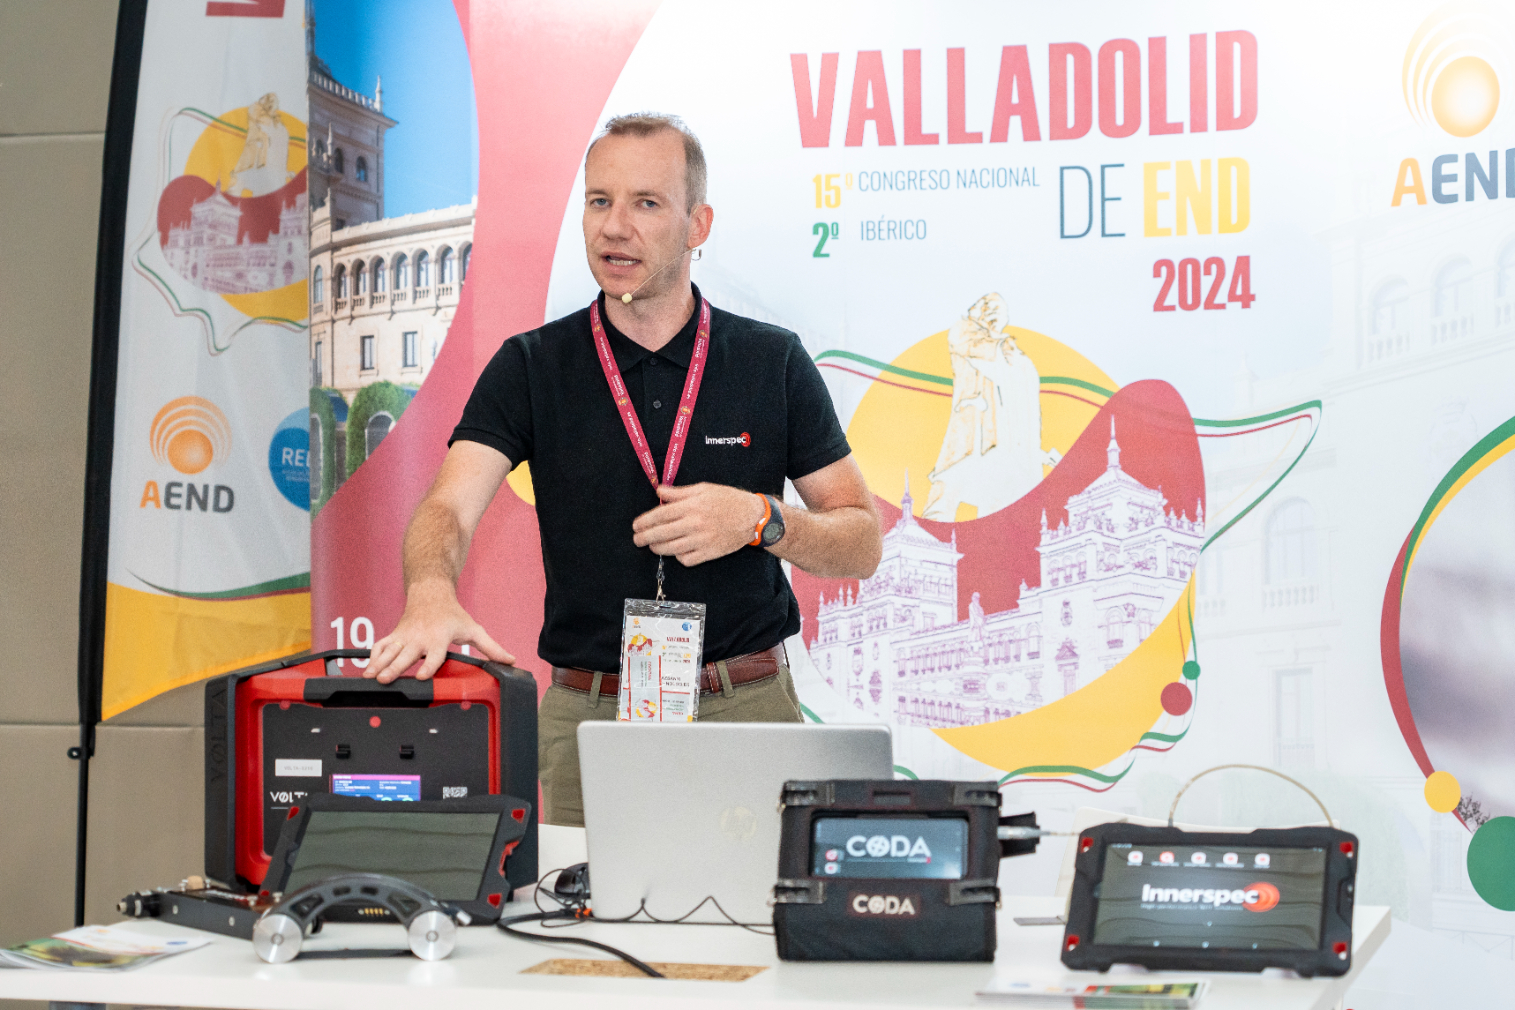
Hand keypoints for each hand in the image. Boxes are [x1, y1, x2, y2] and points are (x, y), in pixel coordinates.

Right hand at [364, 579, 514, 683]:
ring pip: (389, 651)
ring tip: (370, 677)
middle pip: (406, 655)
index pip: (433, 655)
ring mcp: (404, 636)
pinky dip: (372, 657)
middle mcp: (419, 638)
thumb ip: (491, 648)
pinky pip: (380, 646)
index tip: (420, 676)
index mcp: (439, 638)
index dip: (427, 665)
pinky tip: (366, 670)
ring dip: (379, 664)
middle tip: (385, 679)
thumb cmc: (453, 615)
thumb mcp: (474, 629)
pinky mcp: (394, 635)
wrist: (430, 593)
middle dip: (395, 667)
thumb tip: (511, 661)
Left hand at [631, 483, 765, 566]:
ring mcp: (702, 540)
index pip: (660, 515)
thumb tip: (659, 492)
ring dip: (657, 548)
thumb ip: (679, 492)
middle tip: (637, 539)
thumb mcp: (703, 489)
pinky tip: (676, 551)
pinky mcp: (709, 553)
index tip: (636, 525)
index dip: (645, 521)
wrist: (752, 517)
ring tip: (653, 545)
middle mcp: (694, 524)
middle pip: (661, 534)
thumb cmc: (728, 499)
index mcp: (692, 506)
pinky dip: (678, 557)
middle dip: (644, 538)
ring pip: (671, 549)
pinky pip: (686, 559)